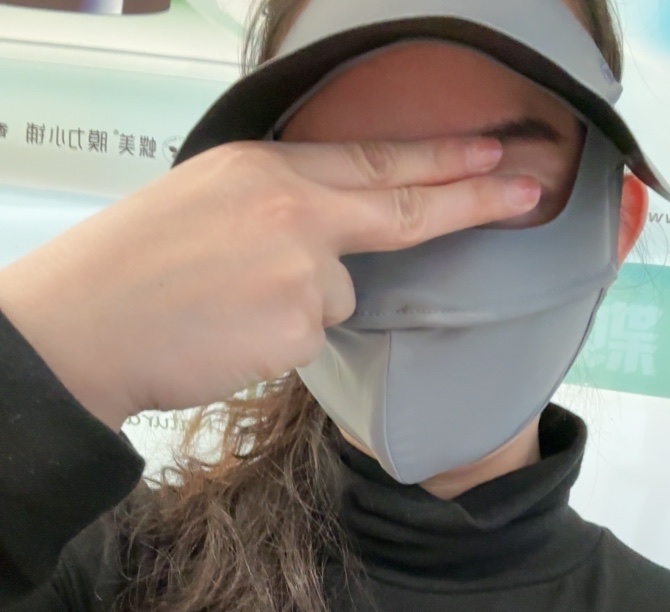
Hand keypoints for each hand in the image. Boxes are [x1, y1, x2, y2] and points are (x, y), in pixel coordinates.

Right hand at [0, 137, 538, 431]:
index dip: (441, 158)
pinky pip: (310, 339)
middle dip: (474, 196)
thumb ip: (278, 208)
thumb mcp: (205, 203)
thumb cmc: (130, 269)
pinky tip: (228, 335)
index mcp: (265, 170)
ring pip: (337, 297)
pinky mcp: (297, 330)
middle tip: (528, 186)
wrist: (81, 328)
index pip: (373, 160)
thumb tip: (327, 241)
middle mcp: (294, 212)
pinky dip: (277, 342)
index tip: (496, 150)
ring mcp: (301, 271)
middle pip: (402, 206)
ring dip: (298, 307)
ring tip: (226, 307)